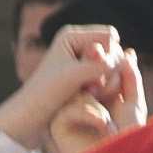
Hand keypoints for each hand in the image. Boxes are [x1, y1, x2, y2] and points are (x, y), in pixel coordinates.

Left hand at [0, 25, 128, 152]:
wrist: (29, 117)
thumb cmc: (45, 94)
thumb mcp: (73, 77)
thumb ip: (98, 66)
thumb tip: (123, 59)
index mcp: (71, 35)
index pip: (108, 37)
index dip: (107, 56)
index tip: (92, 76)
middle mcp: (77, 44)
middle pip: (112, 50)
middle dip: (108, 69)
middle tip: (92, 89)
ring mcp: (81, 60)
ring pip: (111, 65)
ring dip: (106, 80)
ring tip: (90, 93)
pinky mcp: (83, 76)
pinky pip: (107, 77)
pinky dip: (103, 87)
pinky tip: (91, 97)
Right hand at [44, 44, 140, 152]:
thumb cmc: (128, 138)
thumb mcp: (134, 103)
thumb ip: (131, 78)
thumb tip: (127, 53)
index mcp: (99, 96)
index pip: (100, 69)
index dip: (110, 61)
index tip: (123, 56)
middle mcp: (81, 102)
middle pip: (85, 74)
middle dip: (103, 74)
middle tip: (114, 81)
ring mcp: (68, 113)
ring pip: (78, 90)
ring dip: (99, 101)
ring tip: (111, 121)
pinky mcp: (58, 126)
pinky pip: (71, 107)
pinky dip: (90, 114)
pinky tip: (104, 127)